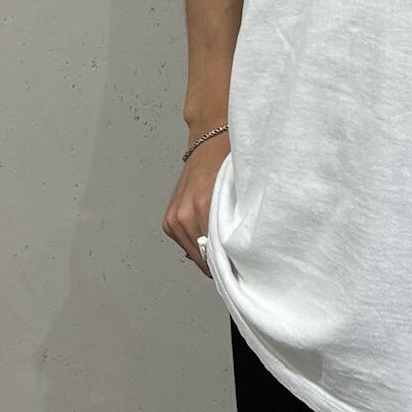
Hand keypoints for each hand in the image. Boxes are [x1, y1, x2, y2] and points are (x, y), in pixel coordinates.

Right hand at [161, 131, 229, 277]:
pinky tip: (210, 235)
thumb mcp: (240, 190)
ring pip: (194, 253)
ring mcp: (174, 218)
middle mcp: (185, 214)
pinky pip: (185, 243)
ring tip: (225, 248)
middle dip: (220, 262)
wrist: (210, 141)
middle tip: (238, 262)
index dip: (230, 265)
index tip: (241, 270)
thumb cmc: (228, 162)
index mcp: (204, 205)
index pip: (215, 253)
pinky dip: (197, 244)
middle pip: (204, 257)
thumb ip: (238, 219)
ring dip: (208, 254)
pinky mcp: (169, 220)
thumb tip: (243, 249)